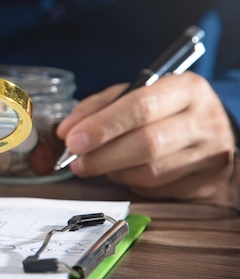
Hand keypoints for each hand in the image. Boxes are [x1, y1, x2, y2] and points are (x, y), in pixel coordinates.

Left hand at [56, 72, 235, 200]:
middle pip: (147, 144)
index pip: (141, 107)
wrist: (210, 132)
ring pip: (150, 172)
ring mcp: (210, 155)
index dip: (102, 126)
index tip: (73, 140)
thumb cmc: (165, 111)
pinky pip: (156, 190)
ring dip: (114, 172)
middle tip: (76, 162)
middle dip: (102, 156)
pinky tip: (124, 173)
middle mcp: (204, 121)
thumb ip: (99, 108)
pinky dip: (131, 184)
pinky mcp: (206, 183)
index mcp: (186, 89)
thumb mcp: (135, 95)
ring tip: (99, 165)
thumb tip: (67, 130)